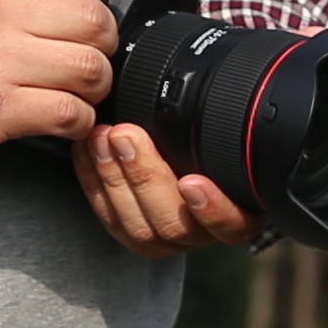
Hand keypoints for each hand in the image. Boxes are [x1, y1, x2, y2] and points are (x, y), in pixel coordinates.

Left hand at [75, 118, 260, 258]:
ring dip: (113, 176)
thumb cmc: (212, 143)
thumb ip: (227, 125)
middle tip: (126, 136)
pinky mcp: (131, 233)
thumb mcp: (228, 133)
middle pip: (174, 223)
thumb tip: (231, 88)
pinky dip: (93, 180)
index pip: (234, 225)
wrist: (183, 157)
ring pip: (138, 226)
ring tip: (102, 137)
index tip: (192, 182)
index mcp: (240, 212)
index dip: (213, 209)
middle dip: (144, 176)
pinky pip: (109, 217)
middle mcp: (203, 233)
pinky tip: (87, 149)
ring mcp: (165, 239)